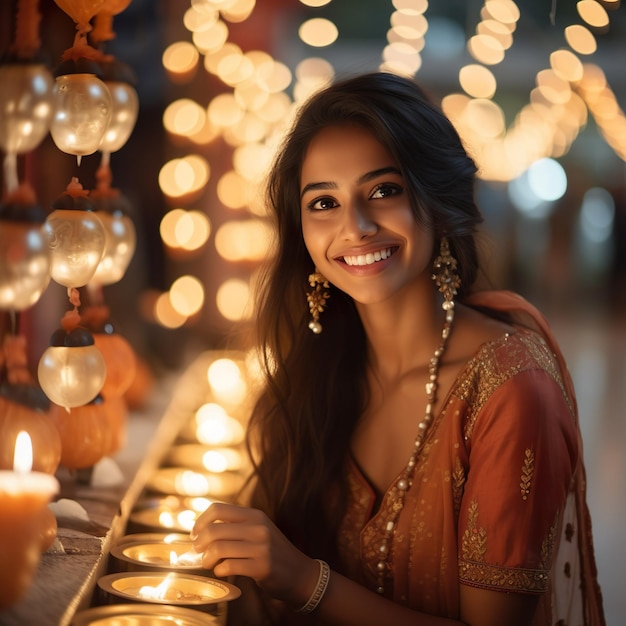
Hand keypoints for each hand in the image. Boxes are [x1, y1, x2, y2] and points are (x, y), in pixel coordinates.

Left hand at [190, 502, 318, 606]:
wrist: (299, 573)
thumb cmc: (272, 551)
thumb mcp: (258, 530)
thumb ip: (236, 526)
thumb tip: (201, 530)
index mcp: (254, 514)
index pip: (218, 509)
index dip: (200, 521)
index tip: (195, 534)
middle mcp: (258, 527)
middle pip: (214, 530)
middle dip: (199, 543)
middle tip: (198, 552)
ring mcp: (261, 547)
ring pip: (219, 549)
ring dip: (207, 559)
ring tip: (209, 563)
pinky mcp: (262, 567)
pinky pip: (229, 566)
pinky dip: (219, 570)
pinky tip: (222, 571)